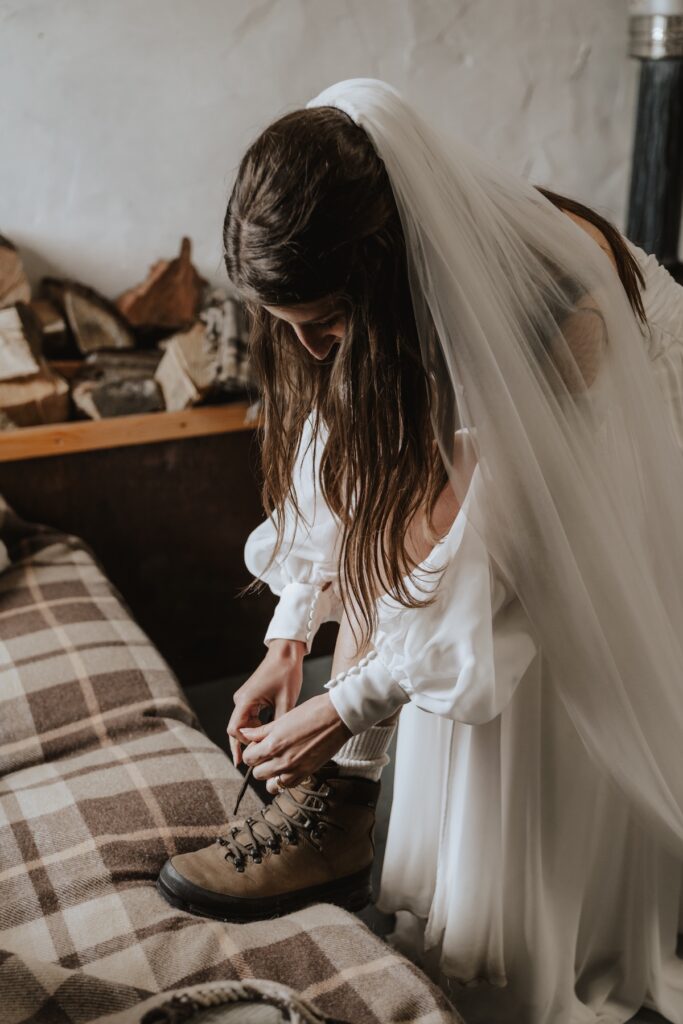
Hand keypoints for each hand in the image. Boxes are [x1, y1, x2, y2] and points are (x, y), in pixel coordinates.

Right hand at [227, 639, 305, 765]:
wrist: (286, 652)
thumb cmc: (286, 673)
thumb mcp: (286, 701)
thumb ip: (280, 724)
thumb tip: (279, 745)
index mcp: (246, 700)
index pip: (235, 729)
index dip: (244, 744)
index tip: (255, 753)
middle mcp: (241, 700)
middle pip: (236, 729)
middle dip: (242, 746)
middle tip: (247, 765)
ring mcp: (244, 698)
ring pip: (242, 724)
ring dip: (249, 737)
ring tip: (257, 754)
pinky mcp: (251, 697)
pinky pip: (248, 717)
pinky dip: (253, 728)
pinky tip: (261, 738)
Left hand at [241, 693, 351, 793]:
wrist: (337, 717)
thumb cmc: (312, 712)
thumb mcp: (282, 718)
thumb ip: (261, 731)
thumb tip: (244, 733)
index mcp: (273, 744)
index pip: (249, 757)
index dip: (251, 750)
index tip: (258, 745)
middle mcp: (282, 760)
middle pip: (257, 773)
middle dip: (259, 763)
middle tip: (267, 752)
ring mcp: (295, 769)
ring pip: (271, 784)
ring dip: (271, 775)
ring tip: (277, 762)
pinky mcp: (307, 773)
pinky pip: (288, 786)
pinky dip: (285, 780)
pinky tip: (288, 768)